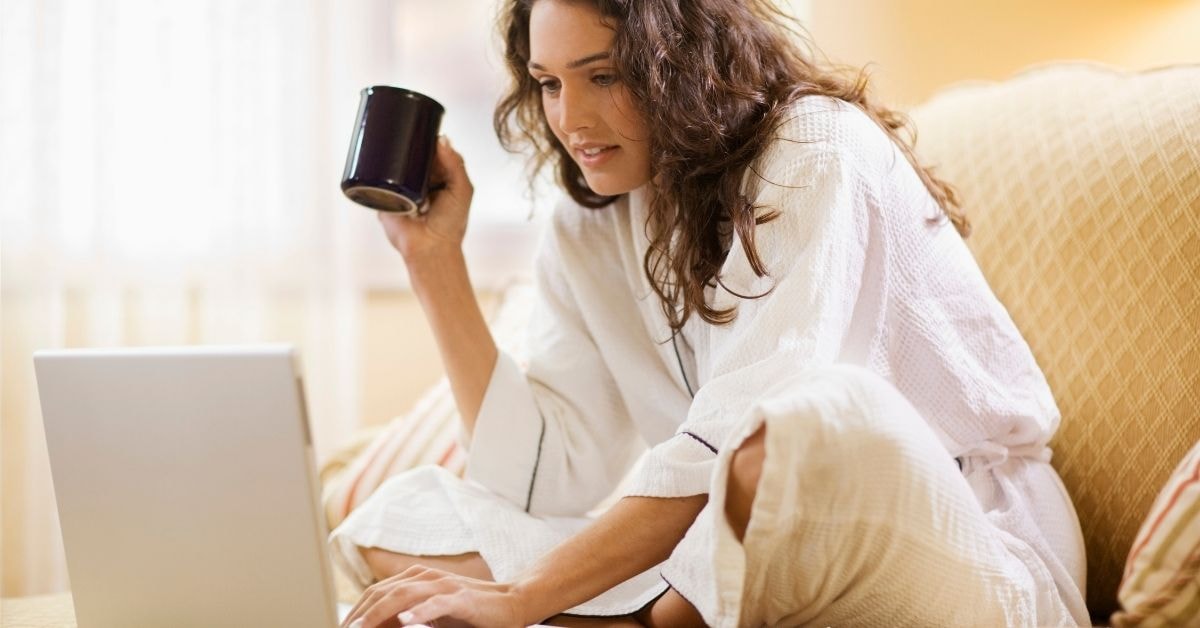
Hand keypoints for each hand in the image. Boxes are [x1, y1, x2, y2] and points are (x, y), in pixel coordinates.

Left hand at [340, 566, 527, 627]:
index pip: (376, 593)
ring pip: (403, 595)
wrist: (510, 604)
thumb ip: (406, 617)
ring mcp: (443, 586)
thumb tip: (381, 626)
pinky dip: (418, 611)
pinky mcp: (461, 598)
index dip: (356, 612)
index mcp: (415, 579)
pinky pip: (436, 603)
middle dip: (360, 615)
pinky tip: (404, 620)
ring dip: (378, 614)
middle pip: (383, 593)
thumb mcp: (431, 615)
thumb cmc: (469, 613)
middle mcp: (426, 577)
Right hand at [377, 136, 473, 261]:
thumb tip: (442, 139)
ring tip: (391, 144)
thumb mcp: (462, 190)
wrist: (430, 248)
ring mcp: (401, 187)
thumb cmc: (450, 223)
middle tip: (404, 132)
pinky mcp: (385, 196)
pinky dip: (376, 169)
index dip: (427, 138)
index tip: (422, 125)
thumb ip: (455, 165)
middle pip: (411, 154)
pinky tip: (376, 157)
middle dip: (407, 142)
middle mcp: (419, 180)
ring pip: (393, 163)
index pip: (432, 150)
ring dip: (391, 153)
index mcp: (439, 176)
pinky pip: (376, 179)